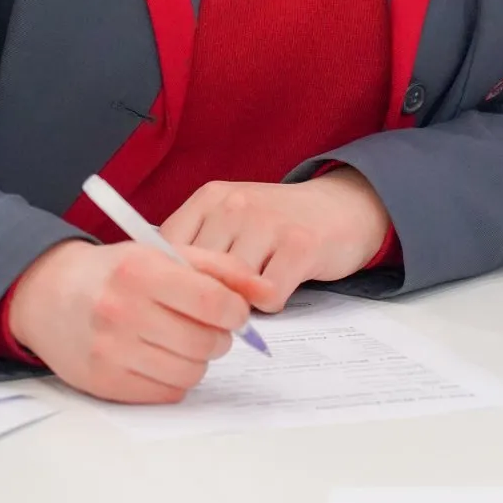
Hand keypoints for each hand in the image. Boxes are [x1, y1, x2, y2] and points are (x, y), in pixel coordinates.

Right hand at [8, 239, 271, 404]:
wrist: (46, 294)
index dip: (235, 311)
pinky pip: (168, 393)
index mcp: (141, 271)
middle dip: (217, 336)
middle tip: (203, 324)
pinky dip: (174, 379)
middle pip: (207, 343)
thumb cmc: (115, 272)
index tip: (232, 310)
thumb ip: (220, 267)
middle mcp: (122, 312)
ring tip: (178, 339)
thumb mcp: (163, 253)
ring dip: (197, 358)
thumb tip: (266, 292)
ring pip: (192, 373)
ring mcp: (111, 351)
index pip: (214, 302)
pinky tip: (158, 357)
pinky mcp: (105, 383)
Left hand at [160, 170, 389, 312]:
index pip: (166, 251)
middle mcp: (234, 205)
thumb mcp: (230, 221)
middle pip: (197, 275)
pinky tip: (283, 285)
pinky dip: (272, 304)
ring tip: (258, 287)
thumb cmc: (277, 224)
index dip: (171, 283)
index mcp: (209, 198)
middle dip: (208, 299)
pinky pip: (267, 297)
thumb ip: (198, 248)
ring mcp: (267, 222)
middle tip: (226, 302)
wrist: (344, 206)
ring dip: (242, 302)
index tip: (184, 297)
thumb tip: (159, 292)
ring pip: (230, 289)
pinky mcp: (300, 245)